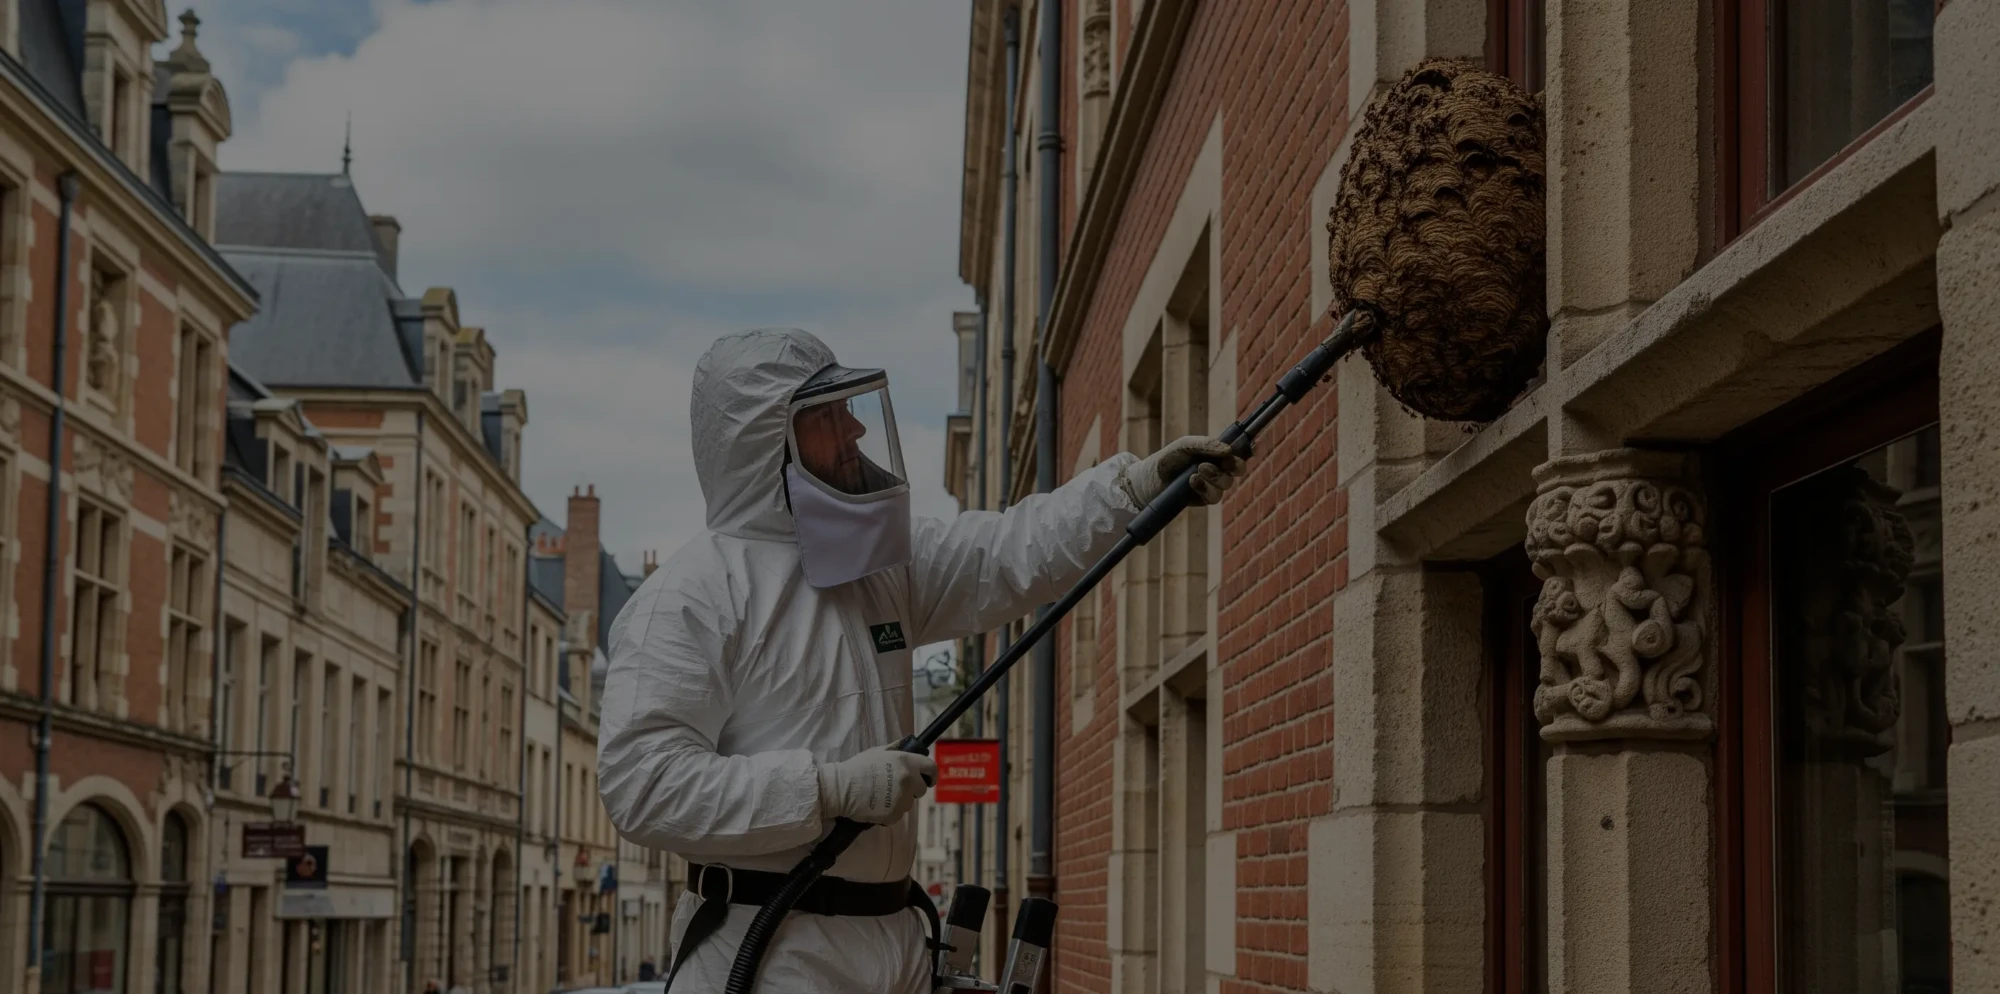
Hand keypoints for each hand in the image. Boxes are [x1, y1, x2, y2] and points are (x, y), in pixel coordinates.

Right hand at [817, 745, 936, 823]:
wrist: (841, 788)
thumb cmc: (857, 767)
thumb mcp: (878, 751)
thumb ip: (896, 749)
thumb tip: (908, 746)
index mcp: (907, 762)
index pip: (931, 768)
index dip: (931, 774)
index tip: (928, 779)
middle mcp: (909, 780)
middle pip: (921, 789)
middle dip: (912, 789)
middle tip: (896, 788)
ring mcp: (903, 798)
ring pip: (909, 803)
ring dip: (900, 801)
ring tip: (882, 797)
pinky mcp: (894, 814)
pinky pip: (898, 815)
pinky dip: (891, 813)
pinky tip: (878, 806)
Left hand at [1120, 435, 1247, 506]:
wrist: (1150, 479)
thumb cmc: (1168, 459)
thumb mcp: (1185, 445)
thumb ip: (1205, 445)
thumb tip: (1228, 450)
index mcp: (1216, 453)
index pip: (1239, 451)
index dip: (1248, 450)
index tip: (1252, 446)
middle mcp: (1218, 469)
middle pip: (1239, 469)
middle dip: (1233, 465)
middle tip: (1223, 461)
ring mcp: (1212, 485)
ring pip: (1227, 483)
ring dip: (1214, 476)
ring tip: (1197, 470)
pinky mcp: (1204, 499)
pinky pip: (1214, 496)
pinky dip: (1205, 487)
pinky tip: (1193, 481)